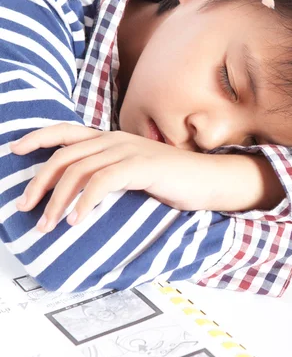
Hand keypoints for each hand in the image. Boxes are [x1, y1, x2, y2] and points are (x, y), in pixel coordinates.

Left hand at [9, 122, 228, 231]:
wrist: (208, 179)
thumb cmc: (172, 180)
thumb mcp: (134, 171)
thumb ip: (108, 172)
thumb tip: (79, 191)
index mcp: (111, 138)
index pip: (66, 131)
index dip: (38, 137)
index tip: (15, 149)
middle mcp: (115, 139)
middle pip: (65, 156)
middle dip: (39, 182)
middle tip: (25, 207)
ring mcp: (128, 151)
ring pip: (79, 171)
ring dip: (57, 201)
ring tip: (47, 225)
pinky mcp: (141, 166)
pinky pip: (102, 182)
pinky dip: (84, 203)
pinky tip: (77, 221)